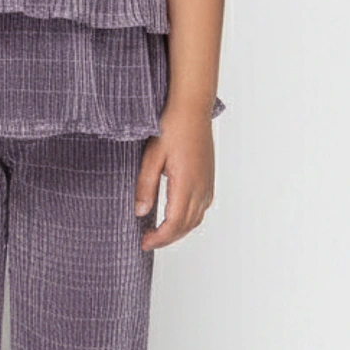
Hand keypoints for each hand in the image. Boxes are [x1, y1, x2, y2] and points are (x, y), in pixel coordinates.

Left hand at [134, 102, 214, 250]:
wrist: (192, 107)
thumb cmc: (172, 126)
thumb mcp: (151, 156)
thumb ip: (145, 185)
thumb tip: (140, 211)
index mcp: (187, 183)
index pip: (174, 223)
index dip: (159, 238)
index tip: (144, 242)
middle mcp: (201, 187)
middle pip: (186, 226)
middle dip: (167, 238)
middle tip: (148, 241)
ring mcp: (207, 183)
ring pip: (196, 219)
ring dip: (179, 230)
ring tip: (159, 232)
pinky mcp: (209, 178)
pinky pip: (202, 207)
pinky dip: (189, 218)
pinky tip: (176, 215)